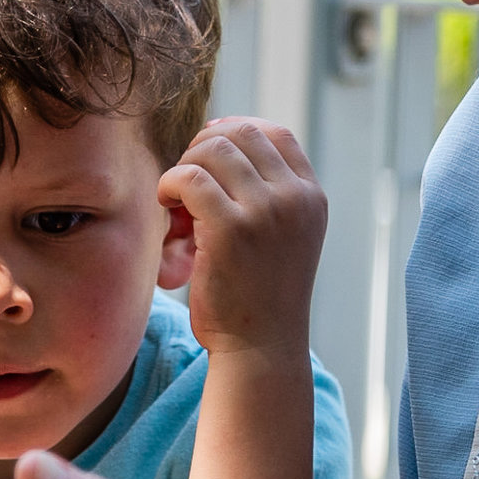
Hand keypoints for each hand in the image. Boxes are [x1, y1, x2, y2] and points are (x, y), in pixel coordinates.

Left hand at [158, 118, 326, 358]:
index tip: (208, 150)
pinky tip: (167, 206)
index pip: (276, 133)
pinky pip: (188, 178)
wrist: (261, 349)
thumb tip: (219, 138)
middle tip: (187, 179)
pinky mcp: (230, 229)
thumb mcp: (284, 236)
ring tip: (177, 200)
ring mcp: (265, 212)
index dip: (236, 130)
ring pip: (212, 150)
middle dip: (204, 147)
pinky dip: (169, 184)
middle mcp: (295, 199)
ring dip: (185, 167)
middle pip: (241, 133)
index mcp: (311, 198)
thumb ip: (269, 193)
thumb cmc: (260, 295)